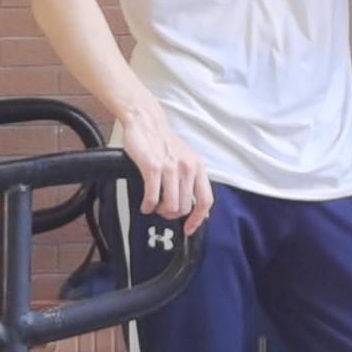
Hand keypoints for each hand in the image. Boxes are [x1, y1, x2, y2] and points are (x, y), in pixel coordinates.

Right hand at [120, 102, 213, 233]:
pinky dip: (148, 206)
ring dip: (160, 211)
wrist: (147, 124)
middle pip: (185, 206)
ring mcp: (171, 168)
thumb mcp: (186, 159)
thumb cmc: (165, 143)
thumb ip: (191, 178)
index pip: (206, 200)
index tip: (189, 228)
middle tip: (163, 212)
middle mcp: (188, 169)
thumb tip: (192, 202)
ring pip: (171, 205)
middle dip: (173, 215)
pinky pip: (153, 197)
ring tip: (154, 207)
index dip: (198, 218)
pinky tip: (145, 204)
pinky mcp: (153, 168)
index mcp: (198, 168)